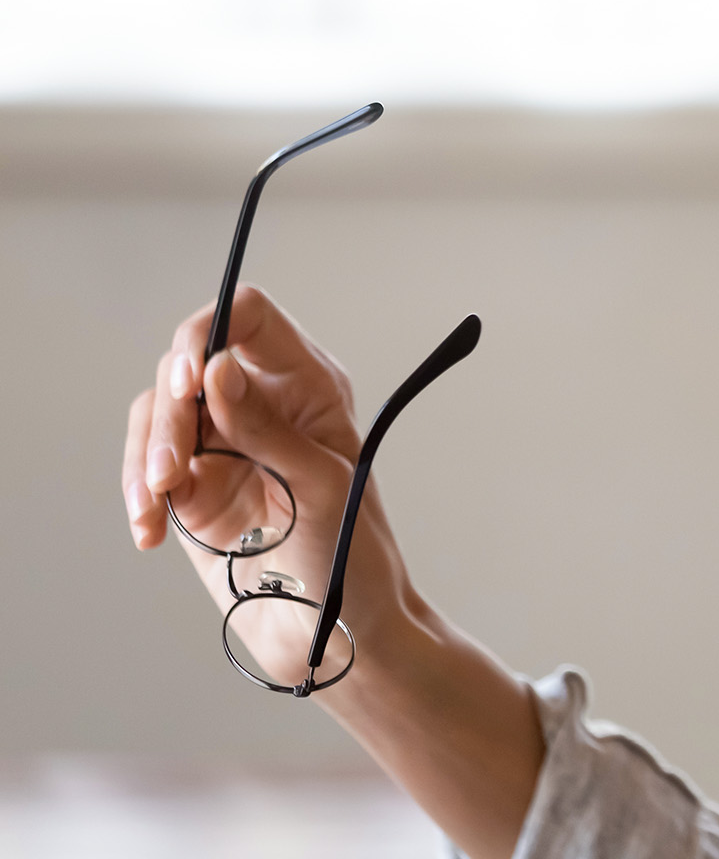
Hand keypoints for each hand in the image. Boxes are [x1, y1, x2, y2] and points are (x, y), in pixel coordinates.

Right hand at [122, 285, 415, 684]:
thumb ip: (267, 428)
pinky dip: (138, 493)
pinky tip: (147, 531)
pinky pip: (146, 467)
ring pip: (156, 413)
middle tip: (172, 468)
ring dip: (146, 456)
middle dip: (169, 410)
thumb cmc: (352, 555)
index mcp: (308, 385)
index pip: (249, 317)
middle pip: (186, 363)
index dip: (211, 330)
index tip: (192, 379)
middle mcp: (261, 403)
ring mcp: (222, 443)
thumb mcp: (320, 486)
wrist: (335, 631)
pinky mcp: (191, 487)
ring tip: (155, 507)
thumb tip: (218, 367)